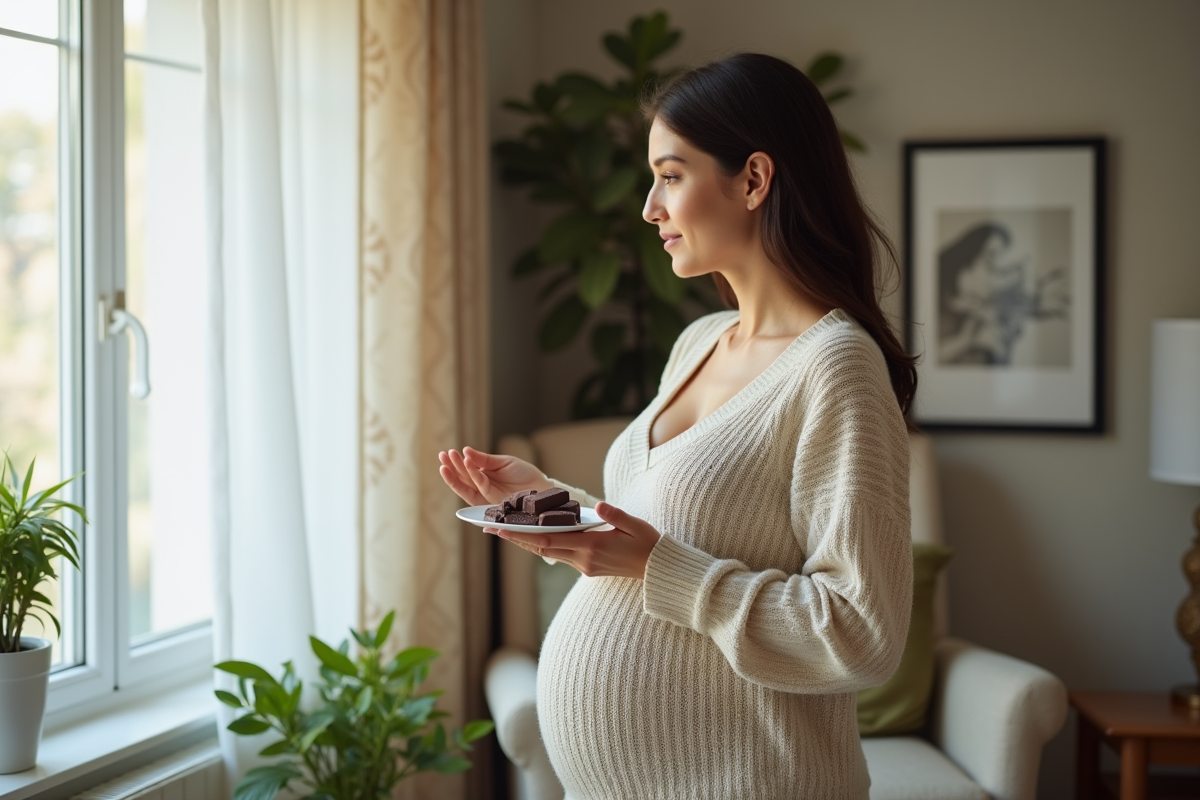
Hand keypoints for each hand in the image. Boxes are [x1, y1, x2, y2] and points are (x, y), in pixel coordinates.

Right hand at [438, 447, 551, 505]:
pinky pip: (481, 488)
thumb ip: (484, 459)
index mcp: (483, 477)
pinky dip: (474, 475)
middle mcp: (483, 488)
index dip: (455, 463)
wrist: (542, 486)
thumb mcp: (503, 462)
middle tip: (441, 455)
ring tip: (446, 463)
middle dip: (451, 468)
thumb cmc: (524, 474)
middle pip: (462, 480)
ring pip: (467, 487)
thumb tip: (466, 451)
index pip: (465, 471)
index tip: (446, 452)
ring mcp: (487, 496)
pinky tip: (467, 463)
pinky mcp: (494, 502)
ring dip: (456, 475)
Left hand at [485, 501, 660, 579]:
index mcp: (592, 547)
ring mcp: (584, 566)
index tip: (501, 527)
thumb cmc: (648, 543)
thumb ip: (614, 515)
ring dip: (526, 542)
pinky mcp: (587, 568)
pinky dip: (543, 545)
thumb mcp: (635, 525)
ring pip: (548, 553)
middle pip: (541, 548)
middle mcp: (583, 559)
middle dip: (515, 538)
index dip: (523, 534)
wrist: (658, 570)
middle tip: (490, 528)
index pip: (549, 540)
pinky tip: (532, 537)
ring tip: (503, 531)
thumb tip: (596, 505)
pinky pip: (559, 555)